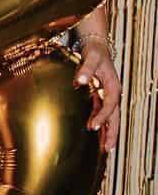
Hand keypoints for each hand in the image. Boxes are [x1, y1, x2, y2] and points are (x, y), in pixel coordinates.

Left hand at [75, 37, 120, 151]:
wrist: (95, 46)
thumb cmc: (95, 52)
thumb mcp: (91, 58)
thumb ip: (86, 69)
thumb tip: (80, 81)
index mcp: (113, 86)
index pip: (109, 105)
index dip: (102, 117)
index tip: (92, 126)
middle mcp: (112, 94)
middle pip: (114, 117)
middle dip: (112, 133)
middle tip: (107, 148)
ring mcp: (106, 96)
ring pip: (110, 118)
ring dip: (107, 131)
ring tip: (105, 148)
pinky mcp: (100, 96)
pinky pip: (102, 113)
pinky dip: (100, 123)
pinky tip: (96, 132)